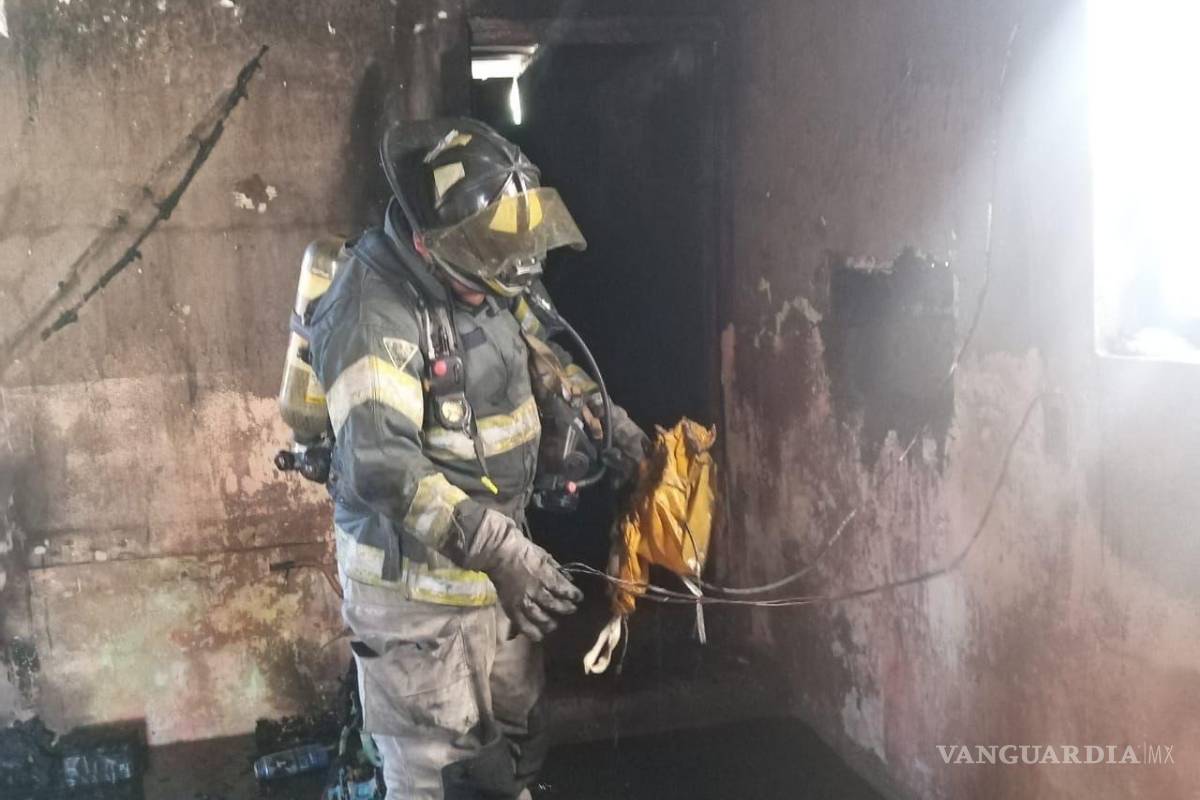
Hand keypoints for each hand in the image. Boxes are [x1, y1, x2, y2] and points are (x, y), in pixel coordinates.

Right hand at [463, 510, 582, 640]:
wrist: (499, 553)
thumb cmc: (523, 550)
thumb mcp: (544, 555)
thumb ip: (556, 569)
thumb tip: (569, 580)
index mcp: (545, 576)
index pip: (564, 589)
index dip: (573, 595)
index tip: (578, 598)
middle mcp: (536, 590)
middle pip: (554, 604)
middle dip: (565, 609)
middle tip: (571, 610)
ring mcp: (522, 600)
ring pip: (539, 617)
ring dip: (549, 623)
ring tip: (554, 624)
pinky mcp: (511, 607)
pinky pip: (522, 624)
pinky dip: (531, 632)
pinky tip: (538, 636)